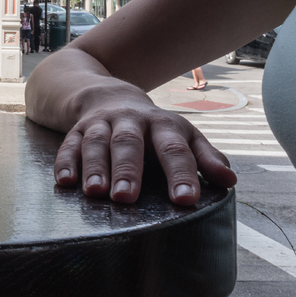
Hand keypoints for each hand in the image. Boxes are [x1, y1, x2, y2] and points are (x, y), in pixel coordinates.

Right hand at [52, 101, 235, 204]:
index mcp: (162, 125)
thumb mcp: (183, 136)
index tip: (186, 200)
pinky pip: (69, 144)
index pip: (174, 149)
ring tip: (95, 192)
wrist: (110, 96)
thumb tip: (230, 181)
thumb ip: (205, 158)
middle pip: (129, 143)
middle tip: (127, 198)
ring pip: (96, 142)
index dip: (181, 174)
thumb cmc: (155, 129)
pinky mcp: (77, 130)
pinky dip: (66, 162)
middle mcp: (130, 121)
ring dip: (95, 167)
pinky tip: (66, 182)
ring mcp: (101, 124)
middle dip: (128, 170)